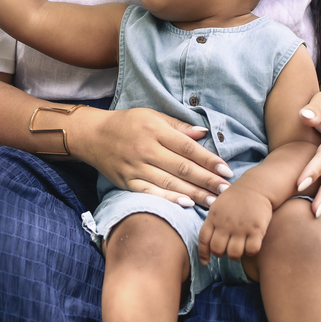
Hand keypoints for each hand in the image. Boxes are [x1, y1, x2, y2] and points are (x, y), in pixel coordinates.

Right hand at [76, 107, 232, 207]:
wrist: (93, 135)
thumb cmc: (128, 123)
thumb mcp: (152, 116)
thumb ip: (178, 127)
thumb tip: (204, 133)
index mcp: (155, 130)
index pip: (187, 147)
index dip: (208, 160)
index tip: (226, 170)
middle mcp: (146, 149)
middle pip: (182, 168)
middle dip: (207, 180)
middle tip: (226, 190)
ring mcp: (136, 167)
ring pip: (169, 183)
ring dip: (194, 194)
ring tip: (214, 202)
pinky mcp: (127, 182)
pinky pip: (150, 192)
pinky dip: (168, 199)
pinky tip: (186, 205)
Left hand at [198, 178, 273, 263]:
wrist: (257, 186)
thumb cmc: (237, 197)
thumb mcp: (219, 206)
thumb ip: (213, 222)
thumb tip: (208, 240)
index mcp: (213, 217)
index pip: (204, 240)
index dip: (203, 253)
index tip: (206, 261)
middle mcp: (225, 224)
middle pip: (218, 250)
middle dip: (221, 254)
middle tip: (227, 251)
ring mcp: (240, 227)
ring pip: (234, 254)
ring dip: (236, 255)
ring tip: (240, 250)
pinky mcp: (256, 229)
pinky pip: (251, 250)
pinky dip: (251, 252)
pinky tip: (252, 247)